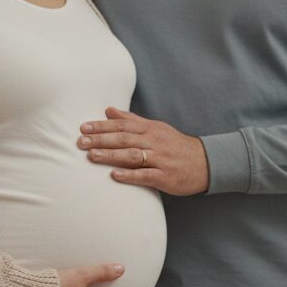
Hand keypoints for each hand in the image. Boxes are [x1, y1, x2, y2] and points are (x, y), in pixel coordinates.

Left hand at [78, 107, 209, 195]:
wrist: (205, 163)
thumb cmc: (175, 146)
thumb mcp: (156, 128)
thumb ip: (131, 120)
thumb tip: (109, 110)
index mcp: (150, 129)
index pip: (123, 125)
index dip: (102, 126)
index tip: (84, 127)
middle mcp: (154, 142)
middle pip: (124, 138)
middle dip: (101, 139)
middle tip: (81, 142)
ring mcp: (160, 159)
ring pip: (132, 155)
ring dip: (111, 155)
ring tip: (92, 156)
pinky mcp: (165, 177)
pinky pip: (145, 175)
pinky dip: (130, 175)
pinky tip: (115, 175)